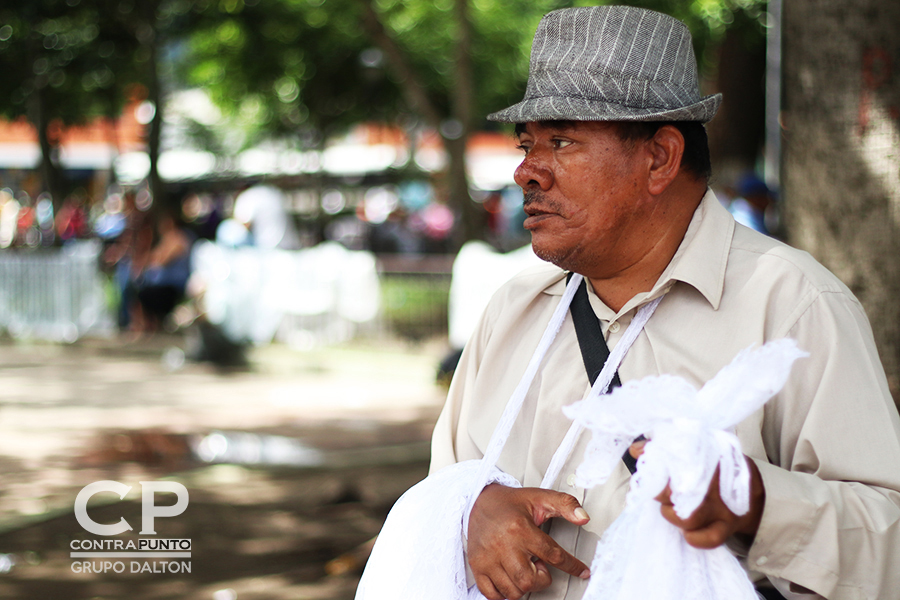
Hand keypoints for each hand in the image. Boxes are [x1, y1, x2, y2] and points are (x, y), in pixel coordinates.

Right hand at [467, 484, 590, 599]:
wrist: (478, 501)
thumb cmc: (510, 503)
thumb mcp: (540, 497)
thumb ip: (565, 504)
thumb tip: (583, 518)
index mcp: (520, 529)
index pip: (553, 555)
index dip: (572, 566)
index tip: (581, 571)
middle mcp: (503, 545)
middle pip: (529, 581)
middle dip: (541, 579)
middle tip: (538, 564)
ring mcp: (488, 558)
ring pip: (512, 591)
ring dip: (523, 586)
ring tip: (523, 568)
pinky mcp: (477, 566)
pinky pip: (492, 595)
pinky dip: (504, 593)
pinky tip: (510, 579)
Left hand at [628, 441, 765, 548]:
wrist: (751, 491)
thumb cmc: (715, 467)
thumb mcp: (698, 448)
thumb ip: (668, 445)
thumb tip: (636, 449)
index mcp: (711, 458)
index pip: (685, 455)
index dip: (659, 459)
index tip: (643, 458)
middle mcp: (717, 483)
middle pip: (683, 488)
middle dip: (661, 490)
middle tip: (655, 487)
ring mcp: (722, 506)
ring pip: (690, 517)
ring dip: (672, 514)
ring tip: (668, 508)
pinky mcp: (726, 527)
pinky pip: (711, 538)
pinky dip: (695, 538)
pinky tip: (686, 533)